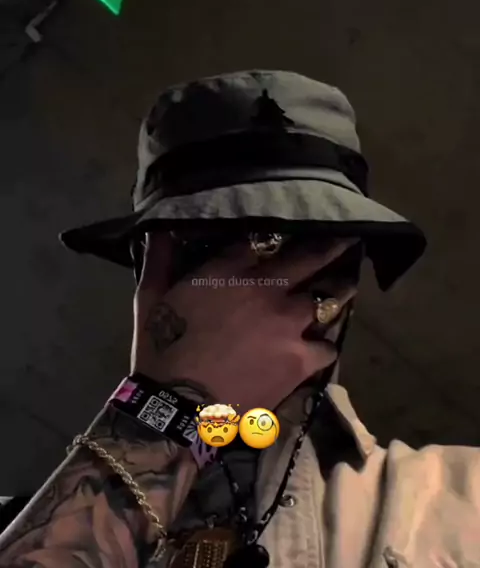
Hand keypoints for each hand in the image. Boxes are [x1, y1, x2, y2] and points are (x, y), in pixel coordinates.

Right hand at [131, 233, 357, 410]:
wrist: (179, 407)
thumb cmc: (162, 349)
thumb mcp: (150, 298)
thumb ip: (158, 259)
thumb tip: (159, 229)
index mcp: (230, 271)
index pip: (262, 239)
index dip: (276, 237)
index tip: (291, 232)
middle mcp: (267, 289)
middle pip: (310, 258)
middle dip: (332, 246)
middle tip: (349, 238)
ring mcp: (289, 323)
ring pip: (328, 299)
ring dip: (336, 291)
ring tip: (346, 286)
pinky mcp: (301, 358)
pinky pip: (327, 346)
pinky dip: (323, 346)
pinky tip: (318, 348)